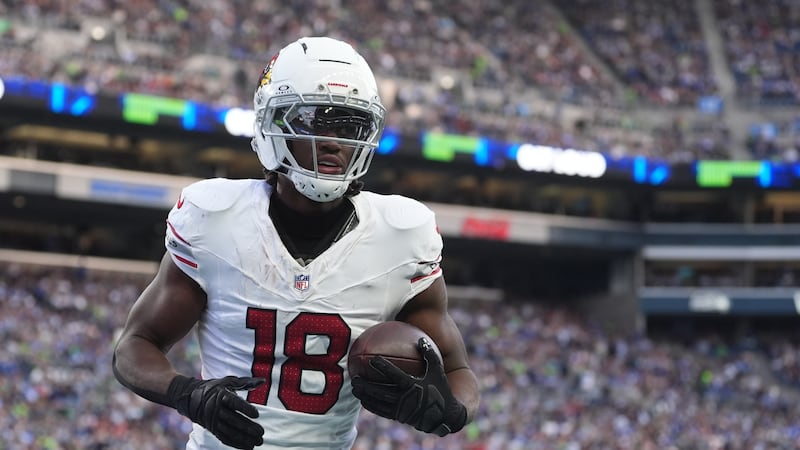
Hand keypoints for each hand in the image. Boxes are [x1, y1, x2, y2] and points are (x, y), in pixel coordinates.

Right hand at [167, 375, 265, 448]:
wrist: (190, 397)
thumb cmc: (214, 388)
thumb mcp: (228, 382)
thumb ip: (246, 383)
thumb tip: (262, 381)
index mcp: (221, 395)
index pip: (234, 403)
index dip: (245, 409)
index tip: (257, 415)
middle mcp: (216, 409)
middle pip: (233, 420)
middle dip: (248, 428)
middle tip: (261, 433)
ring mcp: (213, 420)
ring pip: (230, 432)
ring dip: (244, 439)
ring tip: (258, 442)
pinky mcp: (212, 429)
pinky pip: (224, 438)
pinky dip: (236, 443)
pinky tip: (247, 446)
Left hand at [351, 337, 466, 435]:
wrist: (446, 416)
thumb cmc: (441, 390)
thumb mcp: (437, 371)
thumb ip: (429, 354)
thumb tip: (421, 339)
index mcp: (414, 387)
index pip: (395, 375)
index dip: (383, 367)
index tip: (372, 359)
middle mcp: (406, 400)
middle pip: (381, 392)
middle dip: (366, 386)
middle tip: (355, 378)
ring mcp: (401, 410)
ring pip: (379, 404)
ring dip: (365, 397)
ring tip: (354, 389)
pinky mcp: (400, 417)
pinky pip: (382, 412)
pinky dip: (371, 406)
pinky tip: (364, 400)